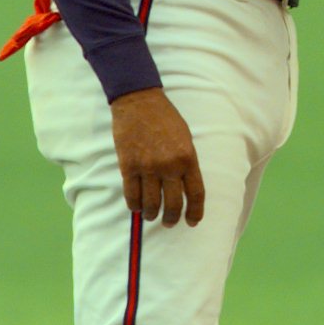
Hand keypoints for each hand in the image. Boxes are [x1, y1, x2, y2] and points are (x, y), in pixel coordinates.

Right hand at [110, 87, 204, 227]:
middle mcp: (169, 165)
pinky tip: (137, 207)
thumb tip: (184, 187)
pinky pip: (131, 195)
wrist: (140, 102)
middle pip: (173, 204)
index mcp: (187, 157)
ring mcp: (147, 167)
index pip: (195, 193)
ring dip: (152, 214)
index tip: (192, 222)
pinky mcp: (128, 166)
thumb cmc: (165, 118)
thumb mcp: (185, 138)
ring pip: (151, 204)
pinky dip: (134, 206)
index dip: (195, 212)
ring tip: (152, 216)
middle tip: (169, 223)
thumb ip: (186, 162)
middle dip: (171, 218)